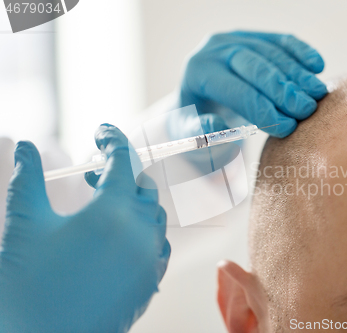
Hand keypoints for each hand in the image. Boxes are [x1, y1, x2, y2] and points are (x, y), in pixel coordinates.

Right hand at [0, 124, 169, 332]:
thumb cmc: (27, 285)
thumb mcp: (25, 224)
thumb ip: (29, 179)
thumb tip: (26, 146)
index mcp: (112, 212)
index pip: (123, 161)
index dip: (112, 140)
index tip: (101, 132)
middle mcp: (141, 233)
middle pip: (144, 188)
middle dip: (124, 174)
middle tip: (94, 176)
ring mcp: (150, 260)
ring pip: (155, 217)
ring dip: (135, 202)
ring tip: (104, 205)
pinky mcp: (150, 283)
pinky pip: (158, 246)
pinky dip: (143, 232)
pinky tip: (118, 237)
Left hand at [175, 31, 326, 138]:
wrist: (200, 100)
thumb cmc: (198, 122)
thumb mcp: (192, 134)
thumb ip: (202, 134)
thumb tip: (218, 125)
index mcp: (198, 72)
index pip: (237, 91)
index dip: (264, 110)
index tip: (288, 128)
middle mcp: (216, 49)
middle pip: (256, 67)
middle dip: (285, 90)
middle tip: (307, 110)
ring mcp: (236, 38)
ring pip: (272, 53)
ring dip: (299, 74)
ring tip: (318, 94)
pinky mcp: (254, 37)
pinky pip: (281, 41)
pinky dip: (301, 52)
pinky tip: (317, 66)